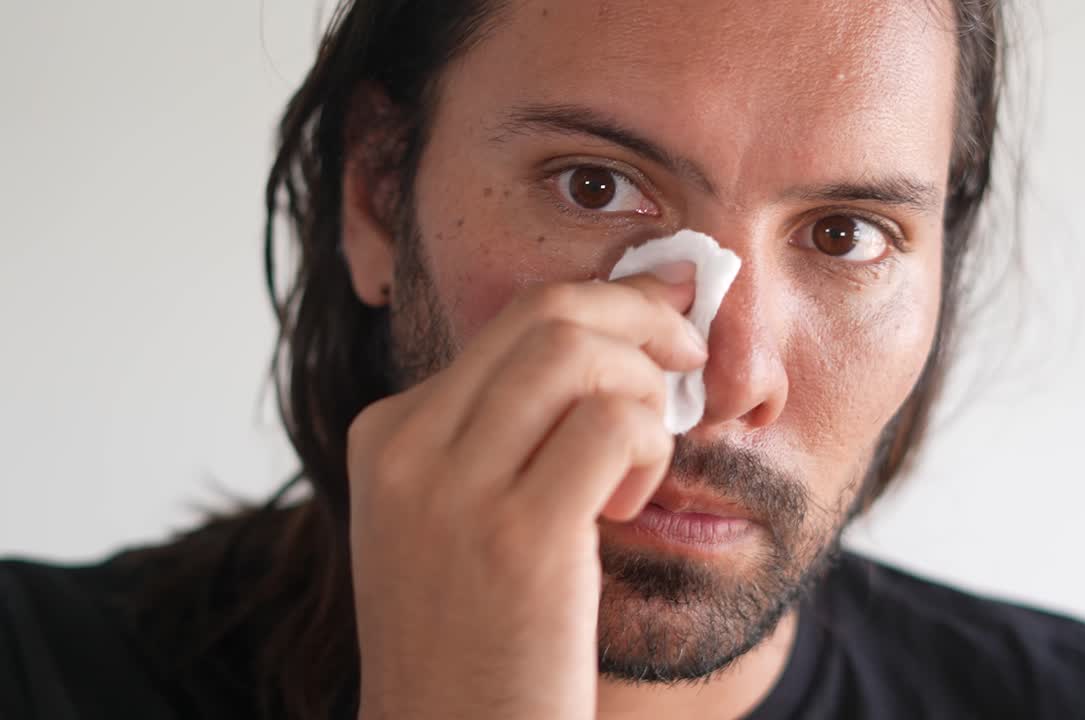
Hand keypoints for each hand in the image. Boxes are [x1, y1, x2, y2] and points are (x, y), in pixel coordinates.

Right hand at [348, 265, 705, 718]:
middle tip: (689, 351)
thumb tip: (606, 340)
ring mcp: (455, 491)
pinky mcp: (519, 537)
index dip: (607, 302)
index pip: (511, 319)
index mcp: (389, 434)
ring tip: (647, 454)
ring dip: (645, 387)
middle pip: (547, 314)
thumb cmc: (473, 636)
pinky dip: (648, 445)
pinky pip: (613, 425)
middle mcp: (409, 448)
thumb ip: (500, 433)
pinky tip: (629, 504)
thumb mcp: (451, 518)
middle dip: (642, 314)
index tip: (666, 304)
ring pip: (579, 352)